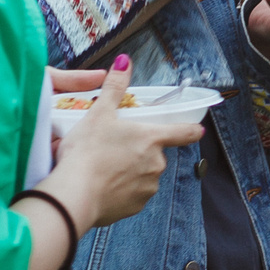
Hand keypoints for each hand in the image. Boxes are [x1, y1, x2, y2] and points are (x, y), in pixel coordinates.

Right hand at [46, 55, 190, 228]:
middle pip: (155, 154)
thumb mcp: (99, 113)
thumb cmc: (86, 152)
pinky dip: (121, 190)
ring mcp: (147, 187)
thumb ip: (114, 87)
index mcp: (152, 139)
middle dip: (139, 151)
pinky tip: (102, 186)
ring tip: (104, 168)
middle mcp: (156, 164)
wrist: (73, 195)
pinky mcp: (134, 207)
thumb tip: (125, 62)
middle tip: (114, 148)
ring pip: (144, 175)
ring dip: (130, 171)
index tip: (196, 130)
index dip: (189, 130)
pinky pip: (132, 195)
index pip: (183, 132)